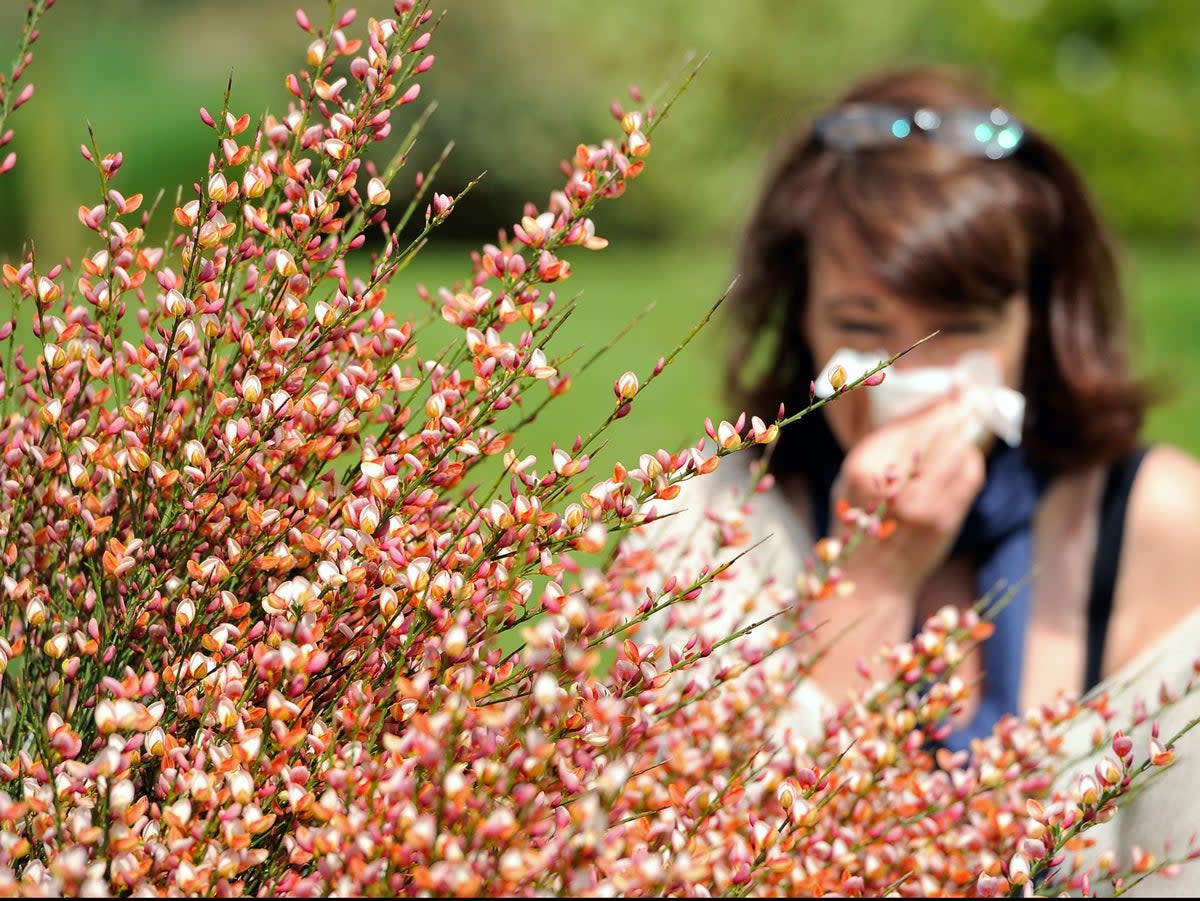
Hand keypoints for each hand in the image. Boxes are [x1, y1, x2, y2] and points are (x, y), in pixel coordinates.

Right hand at [832, 394, 986, 603]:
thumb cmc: (858, 521)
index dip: (940, 405)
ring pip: (962, 451)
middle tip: (969, 400)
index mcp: (863, 467)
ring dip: (965, 440)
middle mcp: (893, 484)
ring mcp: (923, 505)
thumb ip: (885, 444)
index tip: (957, 391)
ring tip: (960, 437)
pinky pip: (971, 476)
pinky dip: (971, 463)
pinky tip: (962, 463)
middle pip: (942, 432)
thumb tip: (930, 406)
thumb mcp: (852, 476)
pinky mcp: (945, 520)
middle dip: (958, 415)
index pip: (914, 422)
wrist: (869, 578)